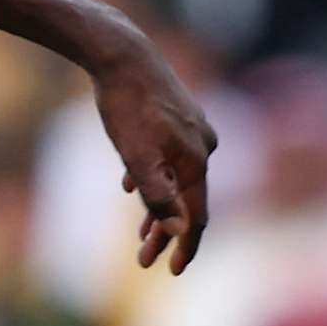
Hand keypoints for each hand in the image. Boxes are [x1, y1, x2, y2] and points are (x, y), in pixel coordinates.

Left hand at [91, 40, 217, 273]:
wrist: (122, 54)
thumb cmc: (126, 106)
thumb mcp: (136, 155)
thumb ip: (158, 193)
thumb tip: (180, 228)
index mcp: (197, 161)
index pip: (196, 216)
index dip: (185, 246)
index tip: (170, 271)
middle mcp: (204, 147)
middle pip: (187, 201)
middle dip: (165, 233)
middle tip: (144, 260)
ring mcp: (194, 131)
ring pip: (177, 180)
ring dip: (158, 208)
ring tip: (140, 234)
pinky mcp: (179, 118)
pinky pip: (169, 158)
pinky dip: (153, 177)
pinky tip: (132, 186)